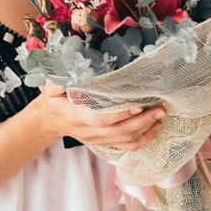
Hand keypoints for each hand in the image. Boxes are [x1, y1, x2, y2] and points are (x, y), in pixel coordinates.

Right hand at [35, 82, 164, 150]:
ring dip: (146, 130)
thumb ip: (62, 77)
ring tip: (161, 116)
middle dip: (142, 121)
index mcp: (76, 116)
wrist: (50, 121)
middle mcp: (88, 131)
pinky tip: (154, 128)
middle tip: (159, 109)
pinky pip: (126, 147)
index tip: (137, 105)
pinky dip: (143, 140)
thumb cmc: (54, 100)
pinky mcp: (104, 143)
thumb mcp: (52, 87)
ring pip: (126, 141)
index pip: (101, 118)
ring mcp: (97, 140)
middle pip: (119, 131)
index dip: (120, 113)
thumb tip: (76, 64)